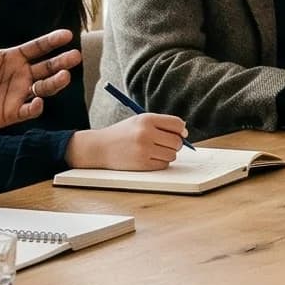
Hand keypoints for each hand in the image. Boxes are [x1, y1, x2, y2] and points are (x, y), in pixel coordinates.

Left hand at [0, 0, 82, 135]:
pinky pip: (28, 110)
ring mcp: (19, 94)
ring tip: (65, 75)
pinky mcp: (13, 112)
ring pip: (44, 88)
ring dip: (55, 83)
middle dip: (62, 62)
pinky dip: (35, 107)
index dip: (52, 41)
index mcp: (15, 58)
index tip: (67, 35)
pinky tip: (38, 102)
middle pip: (48, 67)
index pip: (38, 47)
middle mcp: (22, 75)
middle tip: (75, 56)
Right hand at [72, 114, 186, 170]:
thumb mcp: (139, 121)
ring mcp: (144, 149)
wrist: (100, 147)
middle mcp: (145, 133)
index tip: (179, 133)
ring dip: (168, 154)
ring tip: (155, 150)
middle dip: (175, 144)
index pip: (177, 124)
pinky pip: (163, 165)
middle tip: (165, 144)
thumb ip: (161, 124)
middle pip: (177, 141)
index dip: (181, 130)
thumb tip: (184, 133)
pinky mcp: (142, 164)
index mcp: (146, 119)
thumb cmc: (123, 133)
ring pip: (172, 154)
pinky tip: (149, 157)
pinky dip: (160, 162)